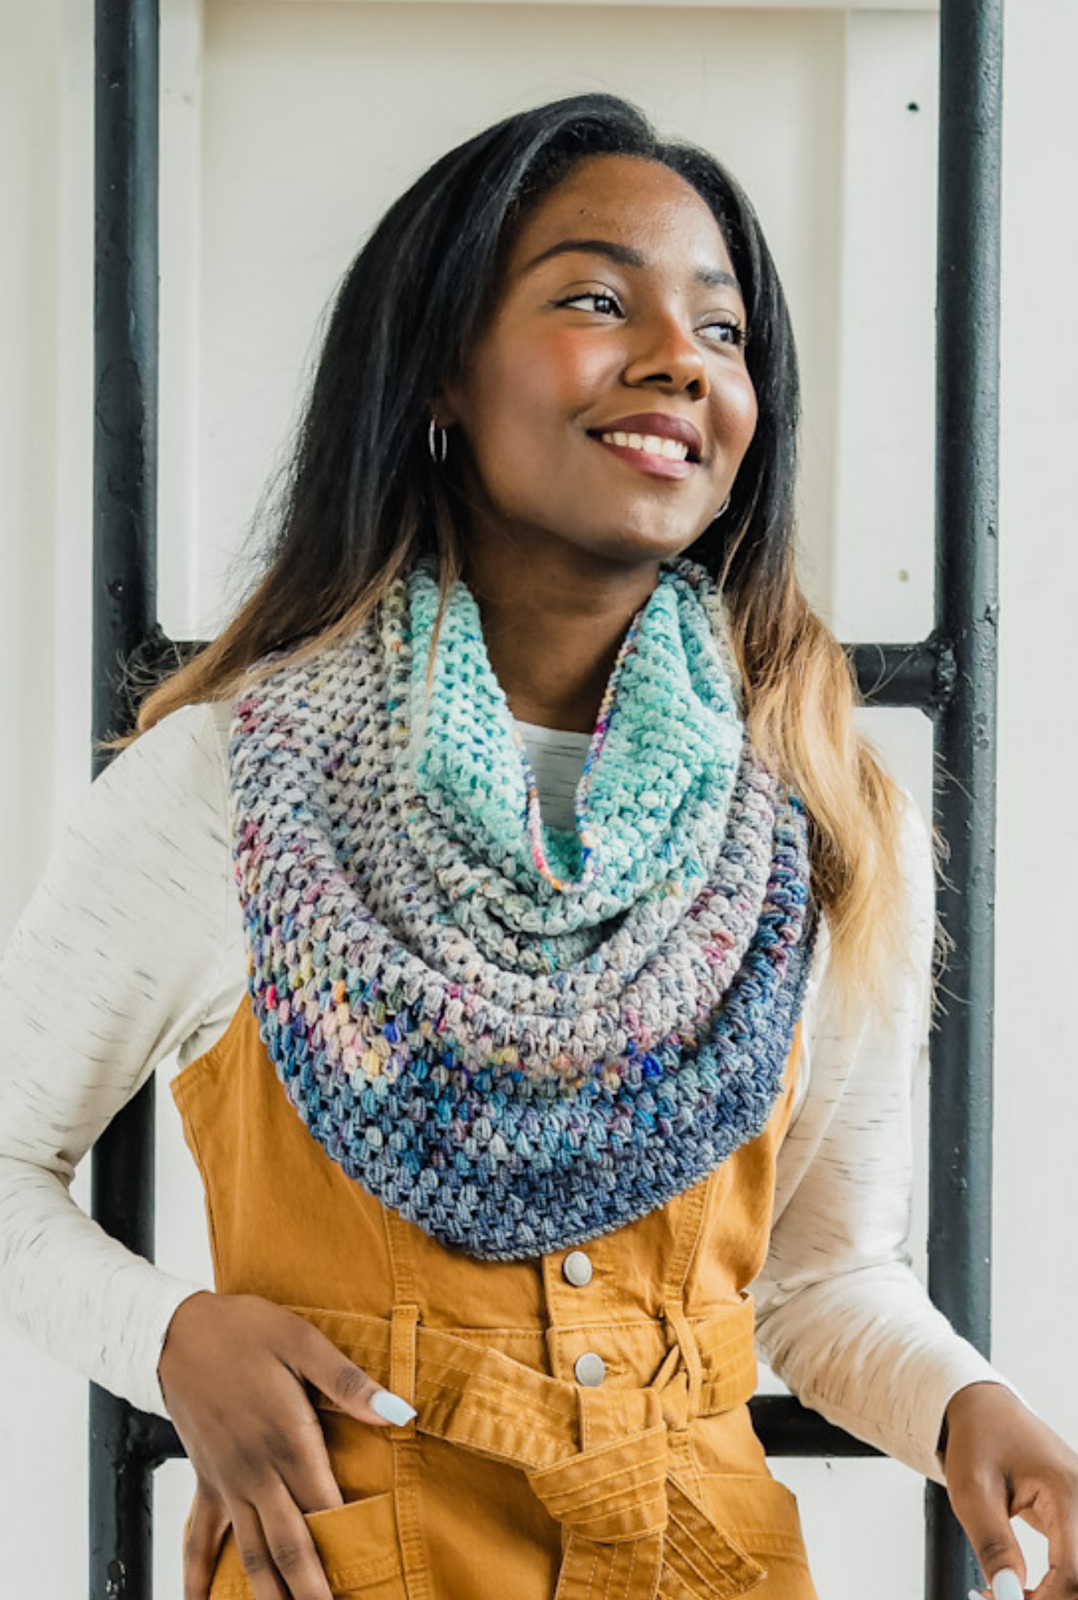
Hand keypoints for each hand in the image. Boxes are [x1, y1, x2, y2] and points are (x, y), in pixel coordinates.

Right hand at [158, 1290, 414, 1599]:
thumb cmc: (245, 1330)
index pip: (326, 1506)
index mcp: (288, 1438)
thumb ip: (349, 1382)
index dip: (349, 1543)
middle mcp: (257, 1472)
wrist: (177, 1331)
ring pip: (251, 1555)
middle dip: (313, 1590)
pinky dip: (198, 1579)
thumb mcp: (302, 1341)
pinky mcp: (205, 1481)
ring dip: (270, 1595)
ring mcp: (227, 1483)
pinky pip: (198, 1541)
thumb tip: (399, 1411)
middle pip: (290, 1546)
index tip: (372, 1572)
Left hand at [941, 1380, 1077, 1598]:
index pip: (1074, 1573)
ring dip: (1050, 1595)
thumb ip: (993, 1544)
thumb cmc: (978, 1438)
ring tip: (1005, 1590)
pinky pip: (1075, 1566)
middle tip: (999, 1597)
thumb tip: (1007, 1594)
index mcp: (1066, 1492)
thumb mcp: (972, 1490)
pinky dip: (1054, 1586)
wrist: (984, 1409)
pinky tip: (1022, 1586)